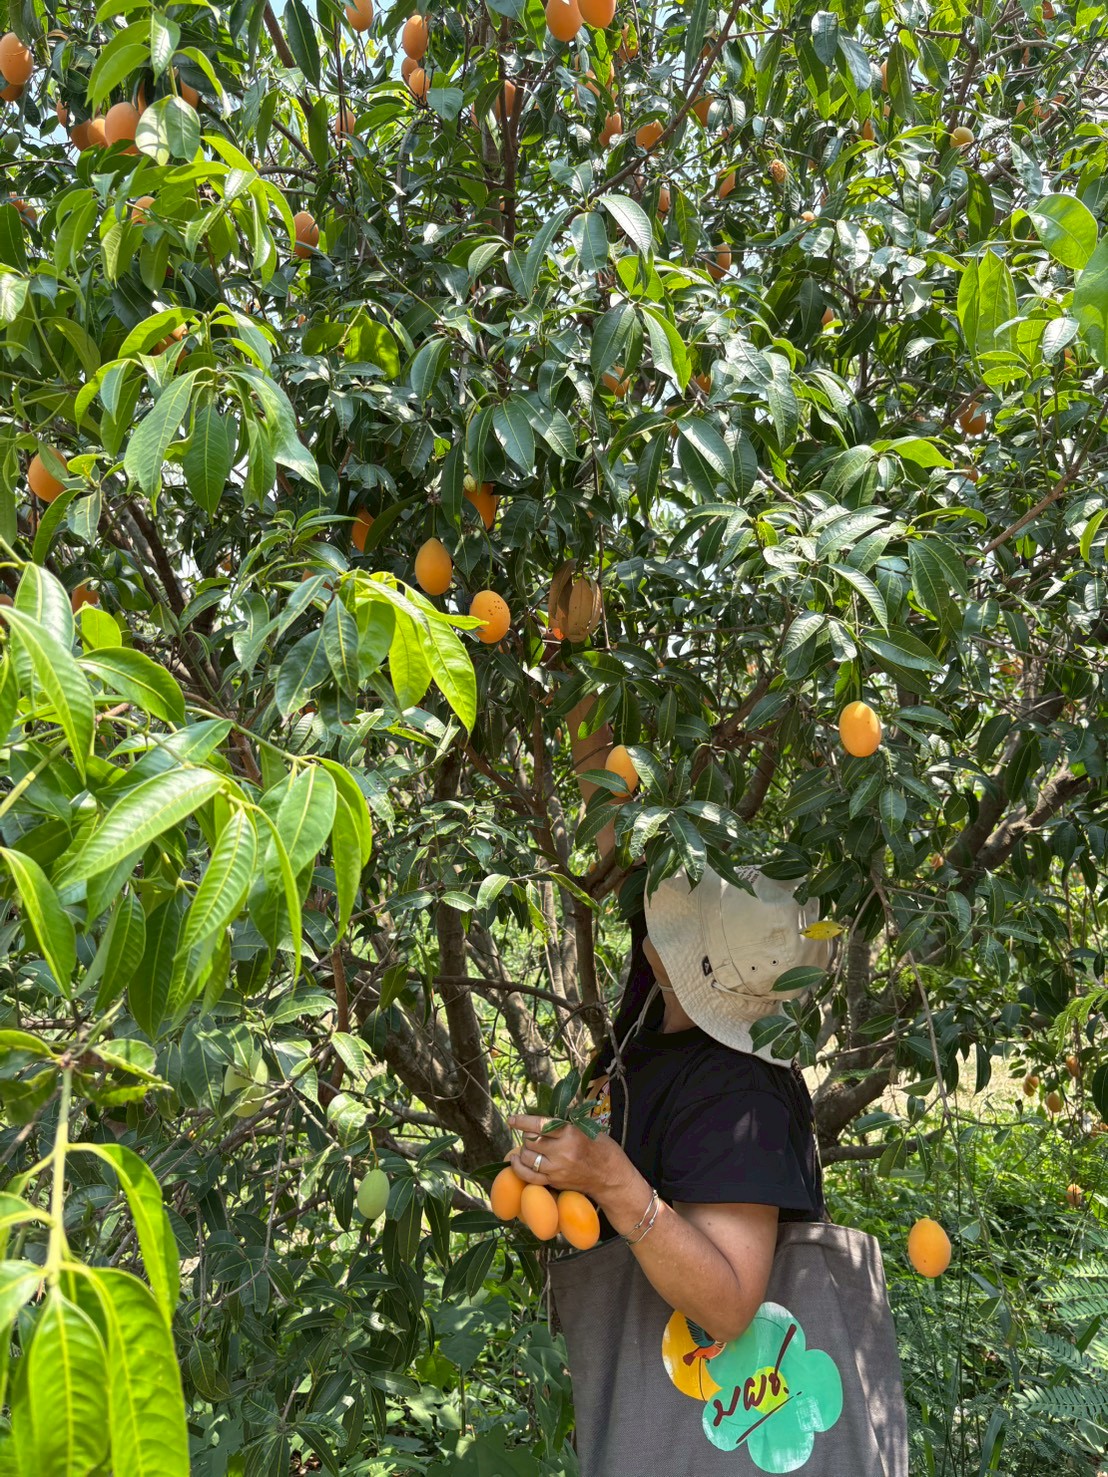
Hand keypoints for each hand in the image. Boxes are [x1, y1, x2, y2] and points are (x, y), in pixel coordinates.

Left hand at [506, 1114, 621, 1201]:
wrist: (611, 1177)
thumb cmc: (602, 1148)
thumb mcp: (587, 1128)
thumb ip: (565, 1122)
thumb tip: (544, 1114)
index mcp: (571, 1134)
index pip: (540, 1125)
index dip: (522, 1121)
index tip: (512, 1119)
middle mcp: (562, 1152)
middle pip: (531, 1141)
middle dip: (527, 1135)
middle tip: (531, 1133)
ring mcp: (557, 1170)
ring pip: (528, 1158)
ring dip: (524, 1150)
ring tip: (529, 1146)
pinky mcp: (554, 1182)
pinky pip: (530, 1176)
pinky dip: (519, 1167)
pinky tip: (516, 1160)